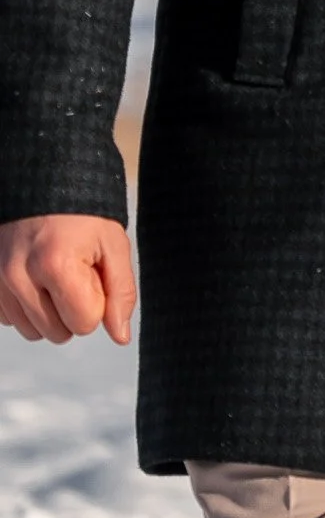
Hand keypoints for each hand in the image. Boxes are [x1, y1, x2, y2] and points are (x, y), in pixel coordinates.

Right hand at [0, 215, 136, 344]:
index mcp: (54, 265)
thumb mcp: (113, 245)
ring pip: (31, 331)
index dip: (96, 301)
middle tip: (73, 271)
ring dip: (48, 310)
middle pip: (57, 333)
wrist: (40, 181)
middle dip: (73, 309)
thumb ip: (120, 293)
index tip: (92, 272)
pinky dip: (25, 305)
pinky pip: (9, 319)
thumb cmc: (83, 213)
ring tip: (53, 272)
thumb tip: (120, 337)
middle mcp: (17, 275)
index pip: (84, 324)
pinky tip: (33, 276)